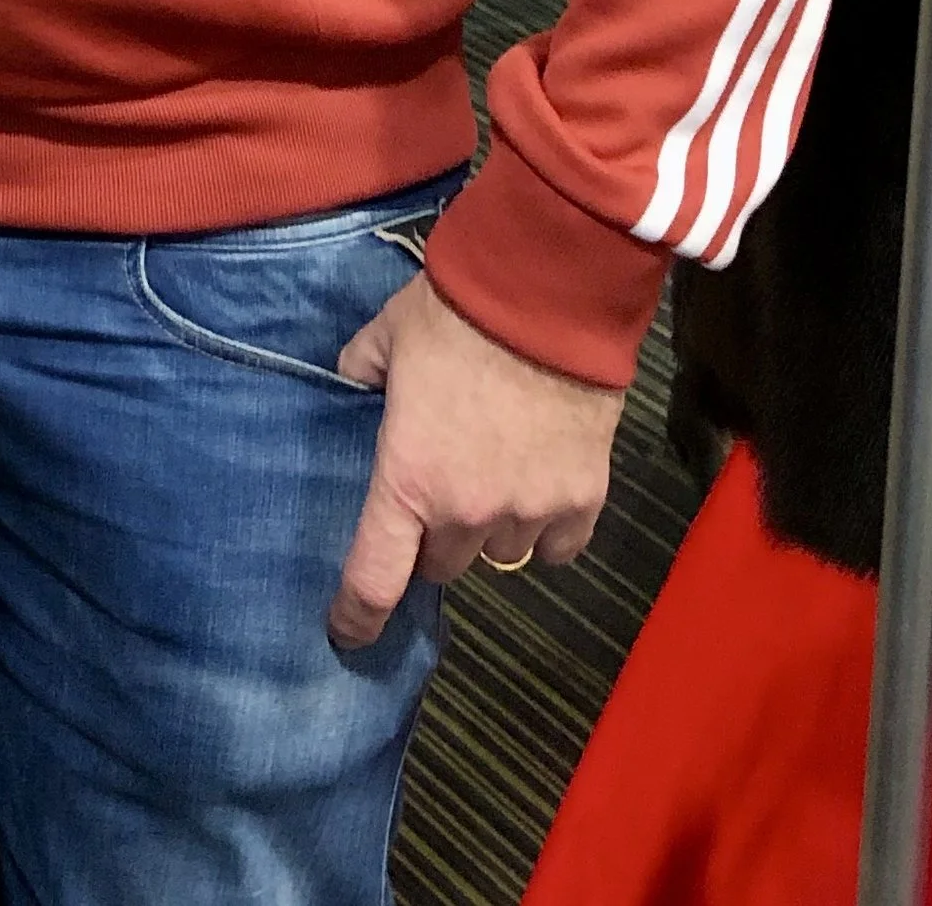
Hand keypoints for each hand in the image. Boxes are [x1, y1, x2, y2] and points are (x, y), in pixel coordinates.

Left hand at [326, 271, 623, 650]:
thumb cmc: (453, 314)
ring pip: (500, 555)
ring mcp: (529, 511)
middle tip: (436, 491)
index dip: (358, 615)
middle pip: (442, 565)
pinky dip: (546, 528)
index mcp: (407, 480)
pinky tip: (538, 487)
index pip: (375, 578)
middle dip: (432, 538)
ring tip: (492, 474)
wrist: (546, 297)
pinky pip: (558, 545)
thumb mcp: (385, 336)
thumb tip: (355, 381)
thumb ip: (360, 371)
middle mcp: (466, 513)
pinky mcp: (584, 499)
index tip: (347, 633)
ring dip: (489, 529)